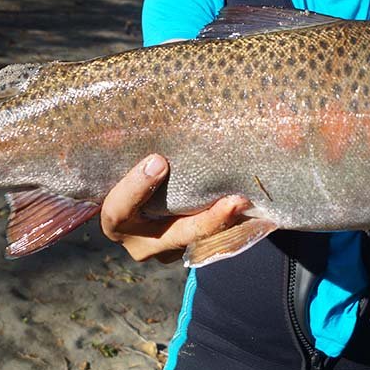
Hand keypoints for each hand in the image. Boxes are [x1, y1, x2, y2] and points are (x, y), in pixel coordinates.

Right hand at [100, 154, 249, 263]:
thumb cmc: (128, 173)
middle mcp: (141, 242)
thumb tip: (124, 118)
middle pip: (174, 236)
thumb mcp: (122, 166)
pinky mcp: (191, 251)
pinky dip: (233, 224)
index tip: (159, 160)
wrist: (141, 205)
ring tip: (250, 205)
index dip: (136, 188)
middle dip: (207, 220)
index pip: (119, 210)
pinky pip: (214, 242)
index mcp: (116, 219)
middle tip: (234, 201)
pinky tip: (253, 208)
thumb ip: (126, 151)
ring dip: (228, 225)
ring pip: (200, 243)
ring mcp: (168, 251)